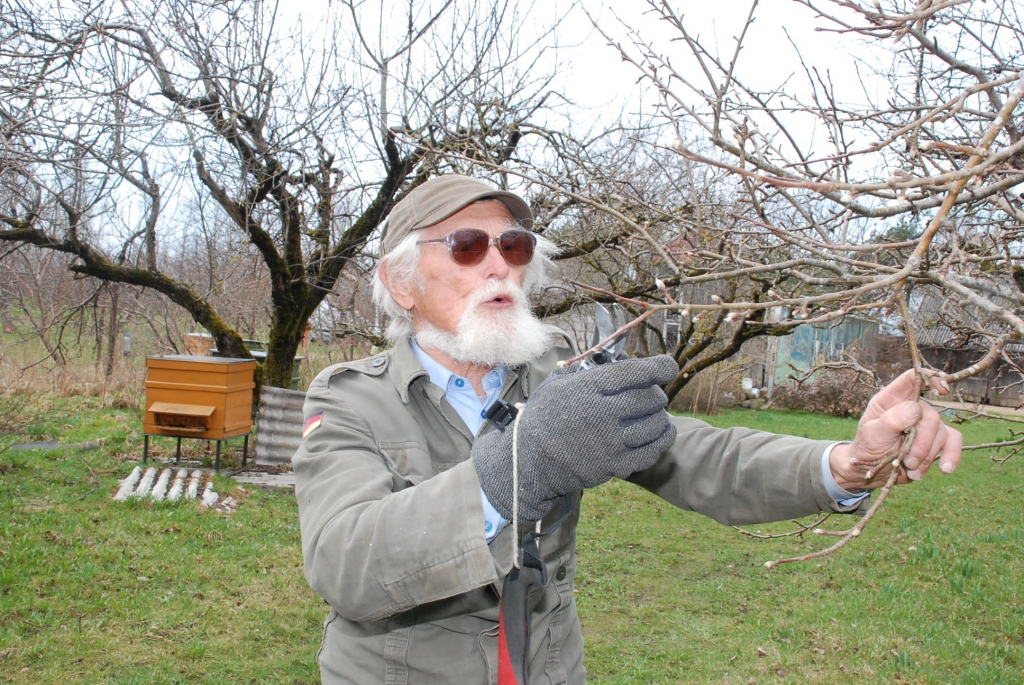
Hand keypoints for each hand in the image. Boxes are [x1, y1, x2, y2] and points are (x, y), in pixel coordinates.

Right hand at [472, 355, 678, 520]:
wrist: (528, 461)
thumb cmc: (543, 418)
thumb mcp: (556, 384)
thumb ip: (585, 371)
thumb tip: (615, 360)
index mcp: (587, 389)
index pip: (633, 373)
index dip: (658, 367)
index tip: (668, 367)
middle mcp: (601, 414)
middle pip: (649, 399)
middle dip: (657, 394)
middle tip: (653, 396)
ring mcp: (610, 442)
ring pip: (655, 425)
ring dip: (662, 417)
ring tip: (658, 414)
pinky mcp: (614, 465)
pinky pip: (651, 451)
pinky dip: (662, 440)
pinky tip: (662, 433)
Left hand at [830, 369, 962, 489]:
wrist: (870, 470)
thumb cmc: (867, 446)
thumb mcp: (872, 433)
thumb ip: (891, 420)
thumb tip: (916, 408)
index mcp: (892, 398)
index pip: (912, 378)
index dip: (930, 378)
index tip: (942, 390)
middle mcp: (911, 408)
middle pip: (931, 416)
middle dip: (922, 442)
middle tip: (908, 461)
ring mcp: (924, 424)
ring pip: (941, 432)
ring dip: (927, 455)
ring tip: (911, 468)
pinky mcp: (934, 441)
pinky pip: (953, 442)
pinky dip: (951, 456)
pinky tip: (945, 469)